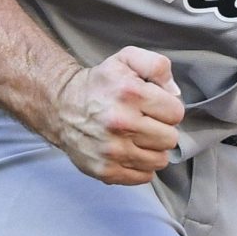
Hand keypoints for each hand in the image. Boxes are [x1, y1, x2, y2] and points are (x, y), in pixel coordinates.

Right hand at [47, 47, 182, 184]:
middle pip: (170, 138)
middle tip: (144, 122)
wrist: (60, 105)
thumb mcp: (126, 59)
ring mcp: (112, 150)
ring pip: (160, 160)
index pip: (176, 112)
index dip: (167, 108)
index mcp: (130, 93)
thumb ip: (157, 66)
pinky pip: (144, 176)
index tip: (153, 107)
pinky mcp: (106, 170)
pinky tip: (129, 152)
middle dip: (161, 129)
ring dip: (152, 149)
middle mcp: (121, 123)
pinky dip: (141, 166)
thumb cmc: (99, 84)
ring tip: (137, 138)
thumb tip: (174, 93)